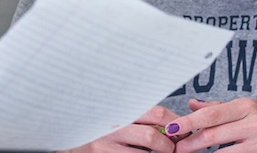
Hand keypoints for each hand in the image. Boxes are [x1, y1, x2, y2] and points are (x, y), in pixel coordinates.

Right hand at [65, 105, 180, 151]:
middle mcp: (112, 125)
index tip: (183, 131)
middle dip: (169, 145)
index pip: (156, 113)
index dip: (175, 123)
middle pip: (152, 136)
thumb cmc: (102, 126)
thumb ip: (143, 117)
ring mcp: (105, 144)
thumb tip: (174, 126)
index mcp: (122, 107)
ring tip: (161, 152)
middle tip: (173, 148)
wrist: (72, 137)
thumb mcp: (122, 114)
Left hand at [164, 98, 256, 152]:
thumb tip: (192, 104)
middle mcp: (255, 123)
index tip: (172, 129)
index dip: (188, 123)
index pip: (211, 114)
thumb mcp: (252, 112)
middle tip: (175, 150)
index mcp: (248, 106)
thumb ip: (221, 109)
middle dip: (189, 146)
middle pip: (211, 136)